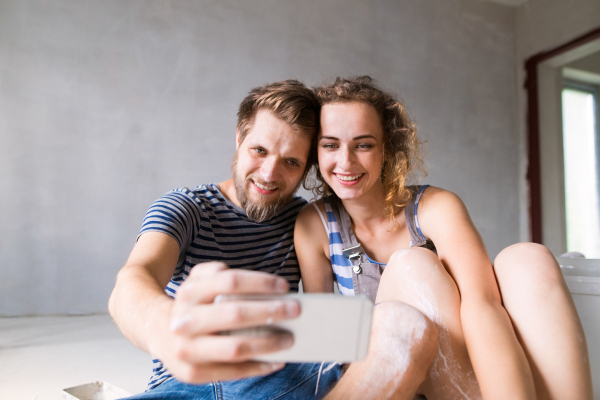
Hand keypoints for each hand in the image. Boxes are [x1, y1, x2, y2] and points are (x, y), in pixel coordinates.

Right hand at [152, 262, 300, 383]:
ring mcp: (188, 350)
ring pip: (235, 347)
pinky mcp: (193, 373)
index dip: (260, 282)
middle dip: (270, 312)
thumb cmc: (191, 304)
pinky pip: (232, 372)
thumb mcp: (196, 280)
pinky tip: (277, 361)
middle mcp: (185, 321)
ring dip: (268, 344)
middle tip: (296, 310)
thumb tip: (255, 282)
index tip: (284, 285)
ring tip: (290, 338)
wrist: (155, 331)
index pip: (230, 281)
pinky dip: (258, 367)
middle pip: (234, 314)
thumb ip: (216, 272)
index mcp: (190, 293)